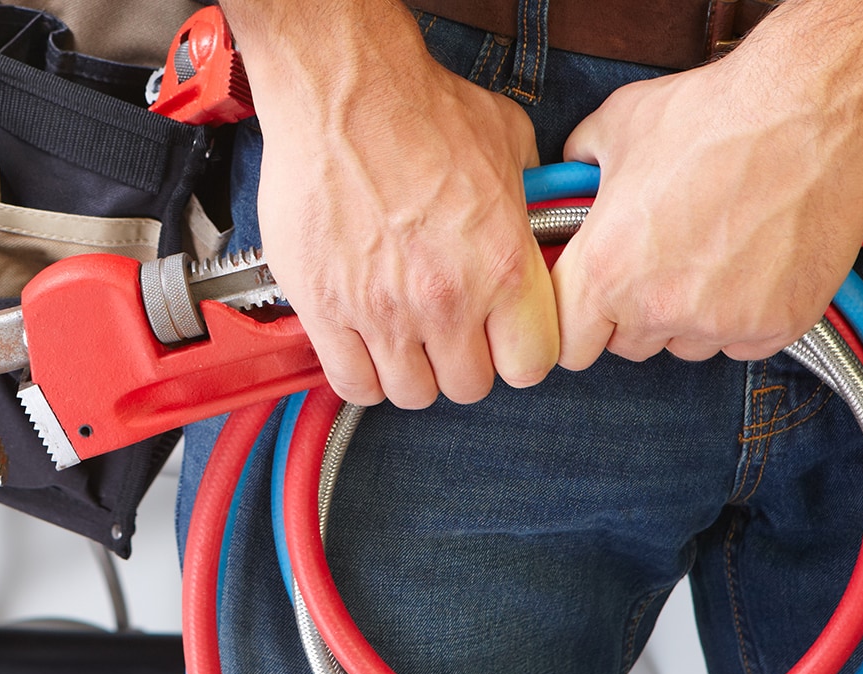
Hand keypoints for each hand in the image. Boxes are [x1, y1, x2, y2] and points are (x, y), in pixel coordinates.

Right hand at [255, 56, 556, 407]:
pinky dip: (360, 374)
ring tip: (403, 338)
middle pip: (469, 386)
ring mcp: (383, 310)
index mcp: (502, 264)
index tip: (503, 341)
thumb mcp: (508, 144)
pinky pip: (351, 383)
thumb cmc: (417, 107)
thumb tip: (536, 216)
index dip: (518, 354)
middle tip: (448, 334)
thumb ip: (528, 197)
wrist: (342, 91)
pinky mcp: (326, 309)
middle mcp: (447, 298)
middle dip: (462, 363)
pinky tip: (362, 344)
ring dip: (410, 371)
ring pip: (410, 393)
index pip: (530, 364)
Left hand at [551, 59, 862, 366]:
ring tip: (714, 253)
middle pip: (629, 345)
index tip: (594, 306)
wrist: (808, 111)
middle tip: (662, 261)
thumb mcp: (618, 125)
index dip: (579, 324)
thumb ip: (581, 163)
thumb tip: (572, 173)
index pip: (569, 345)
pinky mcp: (778, 325)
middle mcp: (658, 308)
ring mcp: (721, 323)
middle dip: (636, 313)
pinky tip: (756, 264)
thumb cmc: (714, 114)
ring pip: (688, 345)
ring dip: (692, 316)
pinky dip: (747, 316)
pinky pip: (746, 342)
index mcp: (605, 270)